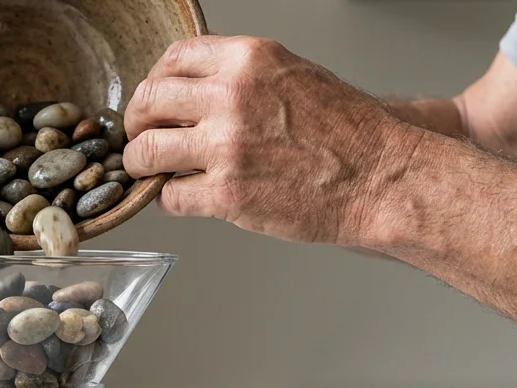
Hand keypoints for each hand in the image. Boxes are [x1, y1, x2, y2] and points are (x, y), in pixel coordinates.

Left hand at [123, 36, 416, 245]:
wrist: (380, 177)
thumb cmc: (348, 134)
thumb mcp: (294, 76)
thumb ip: (242, 77)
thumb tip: (196, 89)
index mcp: (248, 61)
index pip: (173, 58)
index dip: (154, 82)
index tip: (154, 101)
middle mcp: (231, 97)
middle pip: (148, 101)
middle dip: (136, 123)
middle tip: (140, 138)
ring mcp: (225, 146)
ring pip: (145, 150)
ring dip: (140, 164)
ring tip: (149, 171)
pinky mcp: (226, 193)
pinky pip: (169, 196)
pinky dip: (167, 200)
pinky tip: (182, 197)